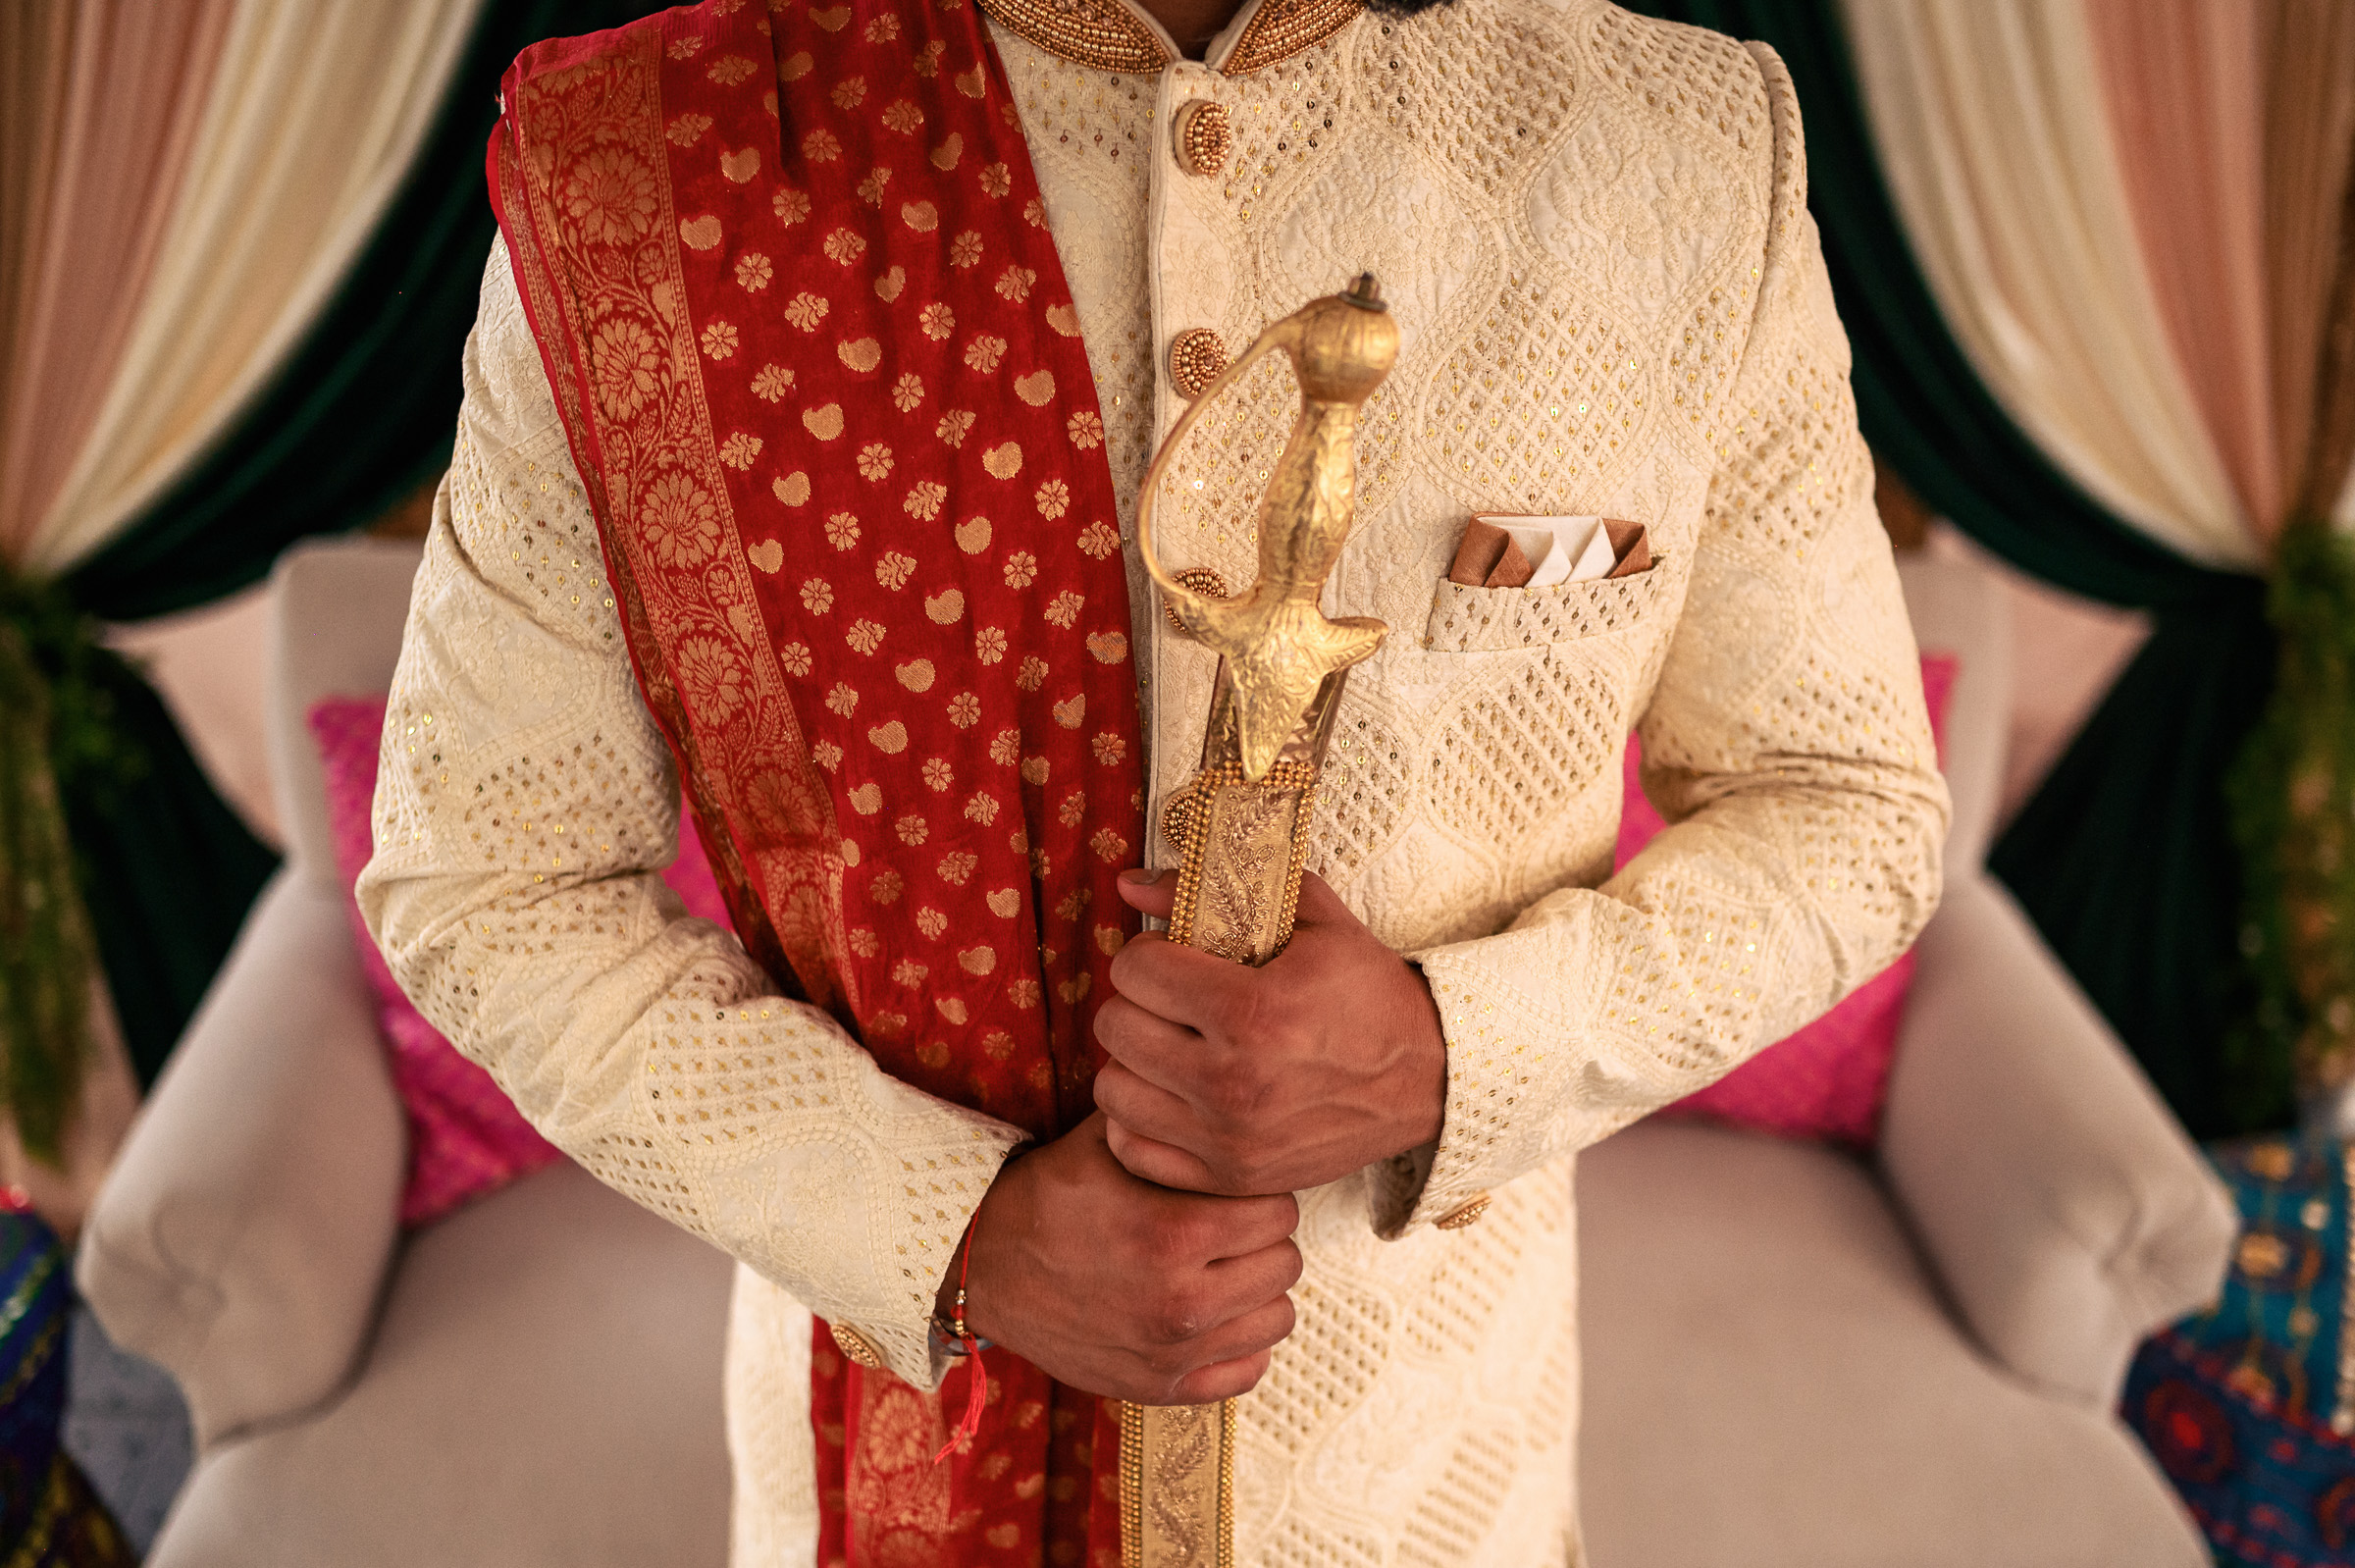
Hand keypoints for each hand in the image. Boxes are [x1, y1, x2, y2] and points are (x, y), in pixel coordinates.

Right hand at [948, 1113, 1300, 1404]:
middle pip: (1285, 1263)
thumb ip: (1172, 1121)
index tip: (1236, 1189)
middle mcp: (1180, 1303)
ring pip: (1277, 1318)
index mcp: (1173, 1235)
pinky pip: (1249, 1371)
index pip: (1279, 1211)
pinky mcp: (1161, 1389)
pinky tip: (1213, 1314)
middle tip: (1232, 1226)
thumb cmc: (1049, 1196)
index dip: (1261, 1191)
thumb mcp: (1106, 1141)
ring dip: (1258, 1289)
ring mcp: (1172, 1354)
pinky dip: (1240, 1342)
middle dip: (1264, 1237)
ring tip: (1225, 1268)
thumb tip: (1224, 1091)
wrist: (984, 1269)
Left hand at [1092, 868, 1446, 1197]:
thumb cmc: (1368, 992)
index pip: (1137, 972)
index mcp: (1255, 1012)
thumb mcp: (1312, 920)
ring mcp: (1229, 1139)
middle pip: (1116, 1028)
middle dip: (1136, 1002)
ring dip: (1132, 1059)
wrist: (1427, 1080)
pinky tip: (1167, 1093)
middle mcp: (1234, 1082)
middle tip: (1168, 1000)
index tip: (1172, 958)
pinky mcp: (1230, 1177)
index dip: (1147, 954)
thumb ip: (1215, 891)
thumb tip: (1129, 885)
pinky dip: (1137, 1118)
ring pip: (1113, 1089)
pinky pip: (1131, 1148)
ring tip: (1168, 1044)